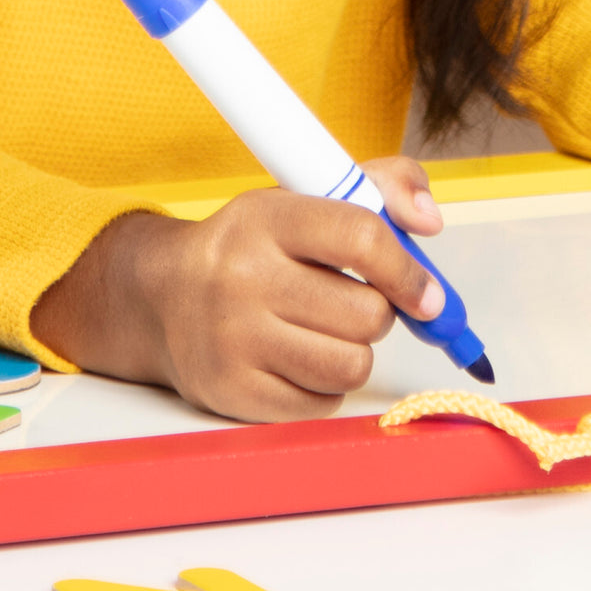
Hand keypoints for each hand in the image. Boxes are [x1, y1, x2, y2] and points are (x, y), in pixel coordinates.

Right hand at [30, 156, 444, 422]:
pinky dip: (322, 386)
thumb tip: (429, 221)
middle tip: (349, 305)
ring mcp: (233, 338)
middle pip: (367, 315)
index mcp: (265, 217)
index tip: (427, 294)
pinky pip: (322, 402)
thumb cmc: (248, 250)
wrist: (162, 297)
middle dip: (376, 314)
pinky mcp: (232, 390)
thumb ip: (380, 188)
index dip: (407, 270)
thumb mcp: (301, 199)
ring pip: (350, 364)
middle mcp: (242, 276)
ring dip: (351, 352)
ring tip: (321, 333)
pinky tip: (294, 360)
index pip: (360, 238)